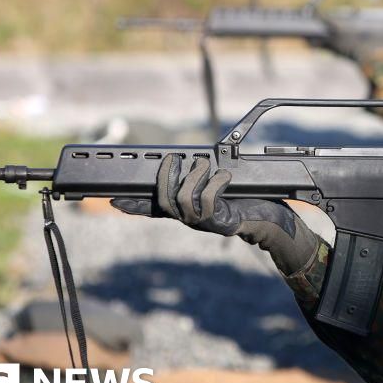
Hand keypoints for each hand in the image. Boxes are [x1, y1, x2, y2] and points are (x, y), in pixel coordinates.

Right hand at [111, 154, 320, 274]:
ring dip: (194, 177)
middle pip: (163, 202)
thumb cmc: (243, 199)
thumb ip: (198, 178)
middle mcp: (189, 219)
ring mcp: (202, 223)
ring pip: (183, 200)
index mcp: (185, 209)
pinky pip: (207, 201)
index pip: (153, 208)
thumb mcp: (216, 186)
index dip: (134, 204)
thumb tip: (186, 159)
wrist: (268, 217)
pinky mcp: (218, 223)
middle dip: (165, 178)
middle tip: (172, 159)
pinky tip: (225, 176)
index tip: (113, 199)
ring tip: (205, 164)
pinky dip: (215, 183)